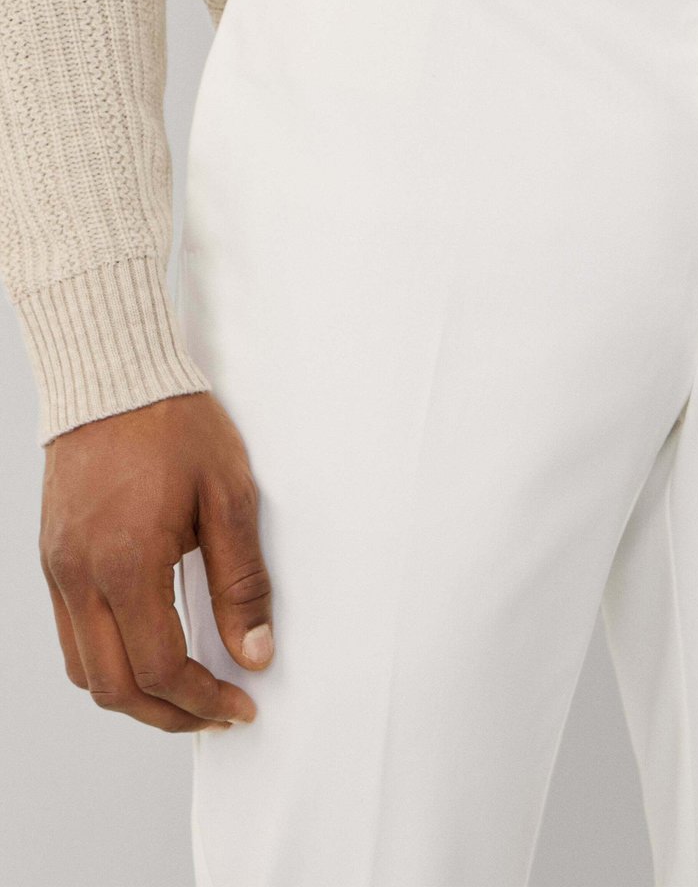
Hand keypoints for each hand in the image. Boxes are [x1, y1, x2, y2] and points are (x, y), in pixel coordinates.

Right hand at [39, 392, 273, 732]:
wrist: (114, 374)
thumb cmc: (173, 424)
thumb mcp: (229, 497)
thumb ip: (242, 581)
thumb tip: (254, 651)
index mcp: (127, 563)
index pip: (160, 669)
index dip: (204, 700)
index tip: (239, 705)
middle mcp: (80, 575)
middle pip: (114, 687)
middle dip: (169, 715)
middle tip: (214, 714)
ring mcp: (58, 567)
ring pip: (84, 668)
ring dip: (133, 692)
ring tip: (183, 689)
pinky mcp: (52, 555)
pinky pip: (70, 632)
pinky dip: (107, 657)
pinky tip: (145, 645)